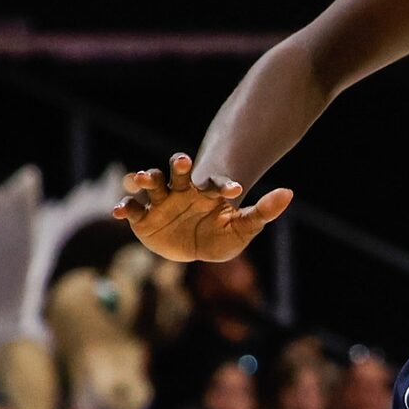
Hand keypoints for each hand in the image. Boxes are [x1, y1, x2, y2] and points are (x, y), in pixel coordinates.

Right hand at [114, 152, 292, 262]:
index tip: (235, 191)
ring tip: (143, 177)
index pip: (215, 184)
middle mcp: (181, 192)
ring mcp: (160, 202)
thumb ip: (263, 211)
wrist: (196, 248)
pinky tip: (119, 211)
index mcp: (206, 193)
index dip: (224, 186)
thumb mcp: (244, 227)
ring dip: (147, 178)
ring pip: (152, 184)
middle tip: (182, 160)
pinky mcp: (142, 217)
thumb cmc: (223, 234)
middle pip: (177, 173)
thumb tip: (288, 192)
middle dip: (178, 166)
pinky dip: (124, 207)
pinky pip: (131, 208)